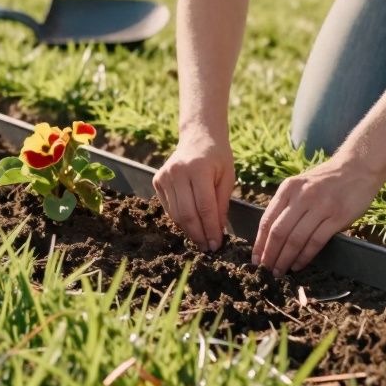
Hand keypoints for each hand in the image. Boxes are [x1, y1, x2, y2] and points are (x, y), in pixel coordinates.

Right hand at [153, 130, 235, 250]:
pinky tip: (191, 223)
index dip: (211, 229)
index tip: (217, 244)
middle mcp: (178, 172)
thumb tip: (217, 232)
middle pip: (187, 214)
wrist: (198, 137)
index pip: (205, 207)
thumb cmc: (218, 158)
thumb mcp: (227, 178)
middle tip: (209, 247)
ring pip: (176, 214)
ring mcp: (165, 176)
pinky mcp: (157, 180)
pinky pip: (169, 208)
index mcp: (198, 169)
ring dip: (189, 230)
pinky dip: (180, 219)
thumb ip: (222, 204)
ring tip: (201, 239)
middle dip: (199, 234)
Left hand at [253, 157, 382, 275]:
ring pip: (295, 239)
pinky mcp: (337, 217)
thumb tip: (270, 235)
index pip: (267, 220)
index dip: (259, 243)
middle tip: (265, 270)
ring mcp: (321, 206)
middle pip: (278, 232)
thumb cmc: (326, 180)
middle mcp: (302, 196)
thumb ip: (286, 204)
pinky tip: (299, 265)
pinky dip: (304, 257)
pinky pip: (316, 241)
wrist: (358, 168)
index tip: (255, 259)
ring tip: (280, 271)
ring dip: (285, 259)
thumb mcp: (301, 184)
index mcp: (288, 188)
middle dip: (270, 255)